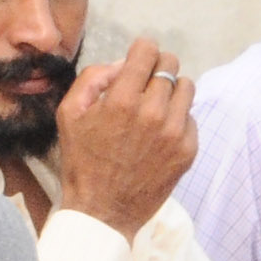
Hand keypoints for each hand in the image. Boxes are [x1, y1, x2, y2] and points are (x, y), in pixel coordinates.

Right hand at [53, 38, 196, 237]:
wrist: (102, 211)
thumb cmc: (82, 161)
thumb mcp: (70, 113)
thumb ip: (94, 78)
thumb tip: (123, 64)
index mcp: (122, 99)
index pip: (148, 49)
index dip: (141, 51)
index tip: (138, 61)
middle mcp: (153, 112)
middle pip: (170, 64)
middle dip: (156, 69)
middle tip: (145, 85)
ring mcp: (174, 133)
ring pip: (186, 86)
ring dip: (171, 91)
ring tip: (155, 107)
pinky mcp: (187, 151)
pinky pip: (191, 117)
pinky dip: (178, 119)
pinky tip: (160, 134)